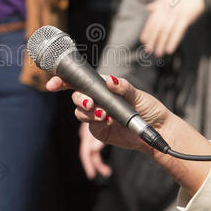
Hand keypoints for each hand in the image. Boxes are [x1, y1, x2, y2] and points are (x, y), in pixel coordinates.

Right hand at [47, 74, 210, 194]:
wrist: (156, 130)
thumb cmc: (148, 107)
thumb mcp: (137, 94)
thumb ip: (122, 87)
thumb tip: (109, 80)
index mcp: (103, 87)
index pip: (80, 82)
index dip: (63, 81)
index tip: (53, 84)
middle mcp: (97, 100)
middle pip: (76, 96)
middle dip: (78, 98)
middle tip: (89, 102)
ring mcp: (97, 116)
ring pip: (80, 112)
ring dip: (86, 112)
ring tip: (102, 114)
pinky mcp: (100, 131)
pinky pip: (90, 125)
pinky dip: (94, 122)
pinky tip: (106, 120)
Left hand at [140, 0, 204, 56]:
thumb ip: (158, 3)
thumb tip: (149, 8)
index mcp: (161, 5)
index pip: (151, 20)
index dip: (147, 31)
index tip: (143, 40)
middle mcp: (166, 10)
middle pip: (157, 27)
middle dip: (152, 39)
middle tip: (148, 50)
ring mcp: (176, 14)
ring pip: (166, 31)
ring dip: (161, 43)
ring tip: (158, 52)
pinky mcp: (185, 18)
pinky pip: (177, 32)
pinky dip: (173, 41)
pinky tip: (169, 49)